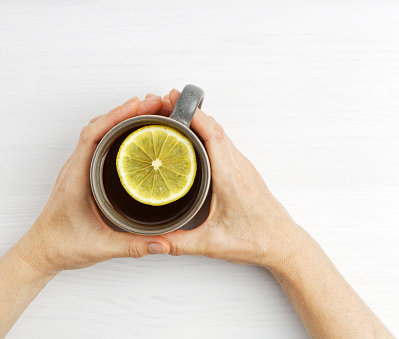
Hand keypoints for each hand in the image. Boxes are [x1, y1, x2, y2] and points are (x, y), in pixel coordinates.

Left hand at [17, 95, 170, 274]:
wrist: (42, 251)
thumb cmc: (61, 245)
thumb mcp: (99, 248)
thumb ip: (132, 247)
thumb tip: (163, 245)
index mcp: (75, 178)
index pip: (92, 135)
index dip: (115, 116)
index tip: (138, 104)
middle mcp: (75, 168)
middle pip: (99, 126)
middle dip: (128, 111)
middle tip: (156, 104)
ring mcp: (79, 168)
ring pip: (99, 131)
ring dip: (122, 118)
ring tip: (150, 112)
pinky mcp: (84, 173)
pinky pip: (100, 142)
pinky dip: (117, 130)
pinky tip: (135, 134)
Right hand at [161, 89, 303, 269]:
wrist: (283, 244)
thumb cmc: (256, 240)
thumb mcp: (211, 244)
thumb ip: (178, 243)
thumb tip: (153, 239)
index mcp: (229, 178)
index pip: (212, 135)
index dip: (193, 114)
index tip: (174, 101)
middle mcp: (238, 167)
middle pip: (215, 127)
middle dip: (190, 111)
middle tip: (166, 103)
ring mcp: (243, 168)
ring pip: (221, 134)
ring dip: (200, 121)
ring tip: (177, 117)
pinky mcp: (244, 172)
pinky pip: (225, 144)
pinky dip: (209, 133)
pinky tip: (196, 140)